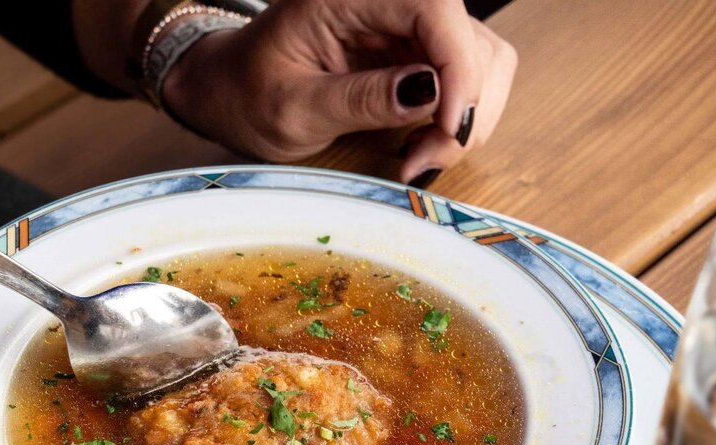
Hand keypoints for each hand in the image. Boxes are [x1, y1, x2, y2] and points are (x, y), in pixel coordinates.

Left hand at [161, 0, 516, 184]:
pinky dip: (457, 120)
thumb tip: (429, 93)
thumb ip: (361, 99)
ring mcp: (410, 27)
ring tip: (419, 157)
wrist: (232, 94)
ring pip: (483, 62)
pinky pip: (468, 81)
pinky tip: (422, 143)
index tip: (447, 125)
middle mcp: (389, 1)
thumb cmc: (249, 94)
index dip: (457, 67)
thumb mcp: (294, 108)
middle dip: (464, 107)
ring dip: (466, 119)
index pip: (433, 8)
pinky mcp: (421, 53)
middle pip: (471, 40)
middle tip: (423, 159)